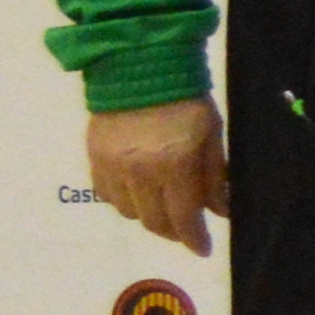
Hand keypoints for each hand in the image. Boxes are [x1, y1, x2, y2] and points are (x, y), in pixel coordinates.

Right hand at [87, 98, 226, 253]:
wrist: (139, 65)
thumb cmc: (186, 99)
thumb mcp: (212, 134)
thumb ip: (214, 176)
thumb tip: (219, 211)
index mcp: (175, 166)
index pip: (184, 218)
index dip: (194, 239)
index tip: (203, 249)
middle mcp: (140, 172)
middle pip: (154, 222)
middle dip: (173, 232)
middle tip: (185, 231)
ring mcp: (113, 166)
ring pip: (129, 212)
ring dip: (148, 216)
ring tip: (162, 208)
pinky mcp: (94, 156)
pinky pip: (106, 194)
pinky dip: (123, 201)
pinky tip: (136, 193)